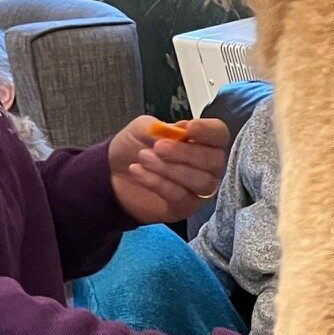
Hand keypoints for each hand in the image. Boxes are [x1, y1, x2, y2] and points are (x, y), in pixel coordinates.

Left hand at [108, 117, 230, 225]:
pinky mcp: (186, 207)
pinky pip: (181, 196)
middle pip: (214, 160)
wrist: (114, 174)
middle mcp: (208, 166)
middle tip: (158, 147)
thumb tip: (181, 130)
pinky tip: (138, 171)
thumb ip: (161, 127)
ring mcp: (199, 189)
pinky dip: (158, 183)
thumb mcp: (142, 128)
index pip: (219, 135)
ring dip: (170, 169)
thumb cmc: (135, 147)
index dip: (208, 131)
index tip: (188, 128)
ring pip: (201, 181)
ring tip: (143, 158)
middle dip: (185, 153)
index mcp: (203, 141)